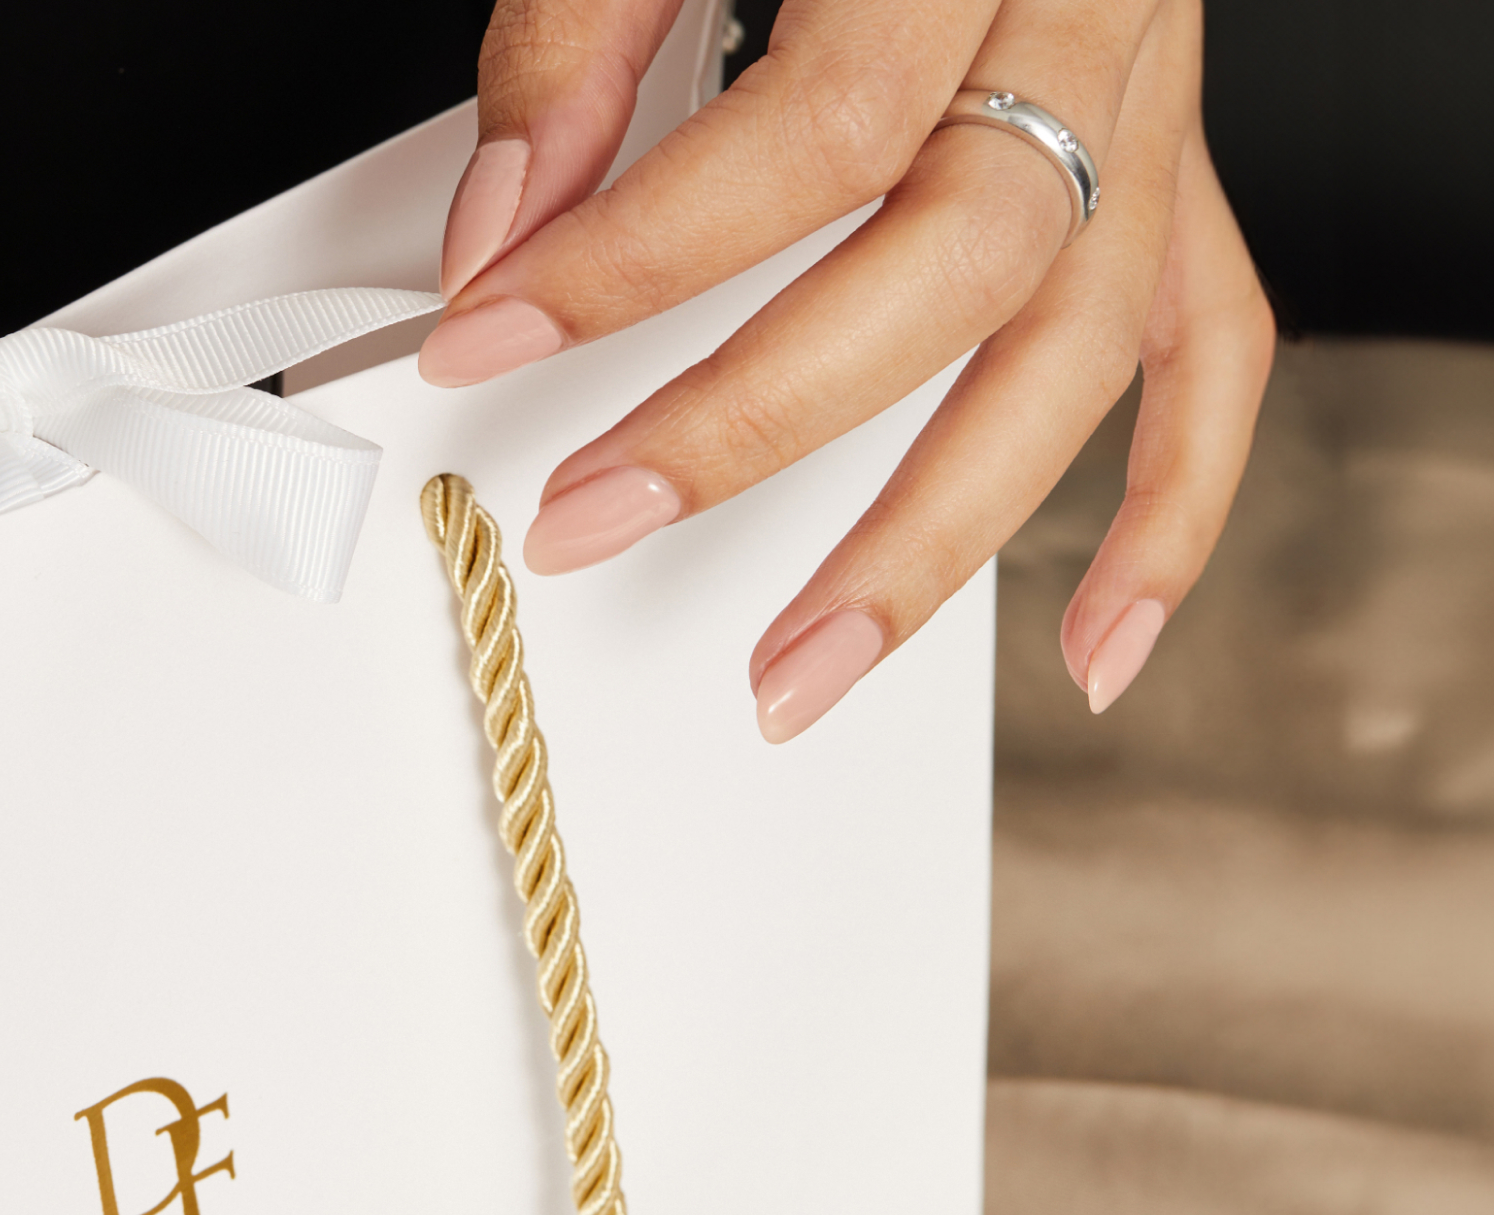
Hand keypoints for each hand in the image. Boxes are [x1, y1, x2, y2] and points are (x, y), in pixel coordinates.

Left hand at [425, 0, 1270, 739]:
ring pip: (1083, 343)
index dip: (637, 255)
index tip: (488, 334)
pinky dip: (1167, 510)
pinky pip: (1210, 349)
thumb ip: (587, 23)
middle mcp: (1100, 11)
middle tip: (591, 516)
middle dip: (757, 420)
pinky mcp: (1170, 159)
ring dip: (940, 534)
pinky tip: (1091, 646)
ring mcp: (1156, 95)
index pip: (822, 127)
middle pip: (963, 258)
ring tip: (805, 664)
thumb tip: (508, 222)